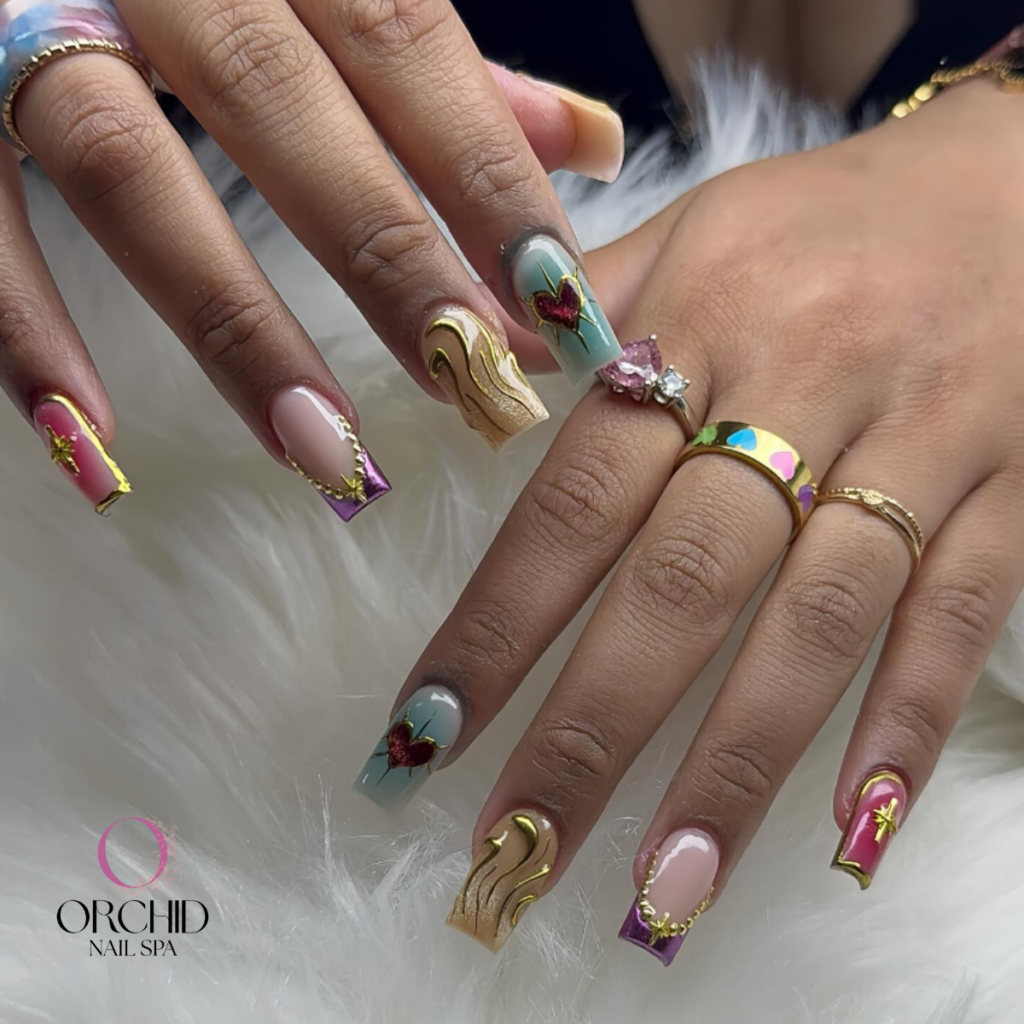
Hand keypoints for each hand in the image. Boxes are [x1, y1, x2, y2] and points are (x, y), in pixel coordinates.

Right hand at [0, 0, 623, 517]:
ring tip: (328, 454)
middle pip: (287, 112)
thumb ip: (446, 66)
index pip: (409, 47)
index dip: (492, 182)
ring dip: (236, 329)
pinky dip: (25, 329)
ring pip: (130, 169)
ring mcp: (28, 16)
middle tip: (472, 387)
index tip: (566, 312)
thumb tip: (586, 143)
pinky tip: (89, 444)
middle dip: (389, 262)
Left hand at [361, 77, 1023, 955]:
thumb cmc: (825, 221)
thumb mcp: (691, 233)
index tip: (426, 736)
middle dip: (592, 728)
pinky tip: (852, 828)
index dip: (495, 625)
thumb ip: (582, 316)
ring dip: (737, 763)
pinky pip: (957, 613)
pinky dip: (905, 720)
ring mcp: (918, 443)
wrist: (1016, 178)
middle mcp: (803, 385)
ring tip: (664, 884)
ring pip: (818, 622)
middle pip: (681, 582)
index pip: (573, 499)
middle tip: (518, 847)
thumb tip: (466, 379)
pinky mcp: (1010, 486)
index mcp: (701, 320)